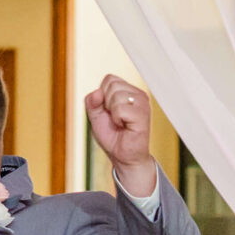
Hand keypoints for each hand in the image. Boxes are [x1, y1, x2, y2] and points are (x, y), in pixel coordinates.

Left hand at [85, 75, 160, 191]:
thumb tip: (97, 92)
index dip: (102, 96)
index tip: (108, 111)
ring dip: (112, 113)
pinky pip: (120, 108)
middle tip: (115, 118)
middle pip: (112, 84)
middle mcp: (138, 94)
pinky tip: (125, 126)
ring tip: (120, 123)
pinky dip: (117, 119)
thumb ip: (91, 102)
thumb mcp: (95, 116)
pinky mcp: (143, 114)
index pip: (109, 78)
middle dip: (106, 103)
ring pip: (116, 95)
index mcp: (128, 91)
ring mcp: (142, 103)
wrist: (122, 156)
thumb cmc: (112, 136)